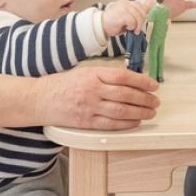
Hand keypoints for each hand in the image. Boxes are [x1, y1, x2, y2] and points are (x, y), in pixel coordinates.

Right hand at [39, 66, 160, 129]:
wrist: (40, 99)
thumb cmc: (63, 84)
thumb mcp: (84, 71)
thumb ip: (104, 75)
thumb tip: (130, 79)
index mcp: (93, 74)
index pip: (123, 76)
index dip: (141, 81)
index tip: (153, 84)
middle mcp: (92, 90)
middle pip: (125, 94)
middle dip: (145, 98)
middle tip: (156, 101)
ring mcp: (89, 107)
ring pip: (121, 110)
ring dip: (140, 112)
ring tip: (151, 112)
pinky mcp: (85, 122)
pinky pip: (110, 124)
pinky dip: (126, 124)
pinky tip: (136, 122)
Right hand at [102, 0, 146, 36]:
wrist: (101, 26)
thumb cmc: (114, 23)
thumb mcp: (127, 17)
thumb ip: (137, 12)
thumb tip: (152, 3)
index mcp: (127, 3)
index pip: (141, 5)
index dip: (144, 13)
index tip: (145, 19)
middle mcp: (126, 3)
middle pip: (142, 12)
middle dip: (141, 22)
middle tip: (136, 28)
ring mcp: (123, 8)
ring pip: (138, 17)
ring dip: (136, 26)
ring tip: (131, 29)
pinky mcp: (122, 15)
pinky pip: (132, 22)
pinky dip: (131, 27)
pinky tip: (126, 28)